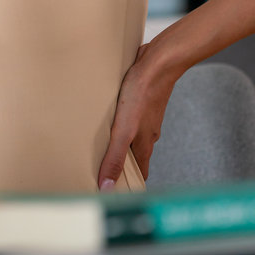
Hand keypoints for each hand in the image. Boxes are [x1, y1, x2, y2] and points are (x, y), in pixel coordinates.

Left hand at [97, 41, 179, 188]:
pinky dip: (117, 123)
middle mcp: (147, 134)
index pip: (138, 172)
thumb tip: (106, 186)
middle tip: (98, 169)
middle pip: (133, 155)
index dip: (126, 183)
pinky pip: (128, 118)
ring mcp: (145, 117)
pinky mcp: (140, 101)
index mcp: (144, 145)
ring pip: (130, 136)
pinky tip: (105, 118)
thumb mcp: (124, 130)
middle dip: (119, 164)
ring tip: (97, 145)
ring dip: (117, 143)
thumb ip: (115, 157)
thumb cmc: (142, 95)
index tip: (112, 191)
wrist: (158, 63)